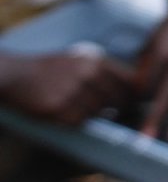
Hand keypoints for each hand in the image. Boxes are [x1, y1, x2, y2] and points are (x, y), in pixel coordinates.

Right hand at [0, 53, 133, 125]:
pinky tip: (67, 113)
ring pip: (99, 112)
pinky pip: (80, 121)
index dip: (135, 94)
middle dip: (119, 108)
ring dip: (94, 114)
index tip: (137, 101)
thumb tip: (132, 88)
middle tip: (116, 112)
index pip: (129, 81)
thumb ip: (104, 71)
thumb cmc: (51, 69)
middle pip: (118, 99)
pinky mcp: (59, 107)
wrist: (17, 74)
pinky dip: (77, 120)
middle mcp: (88, 74)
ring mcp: (74, 91)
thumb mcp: (80, 60)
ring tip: (81, 107)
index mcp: (95, 61)